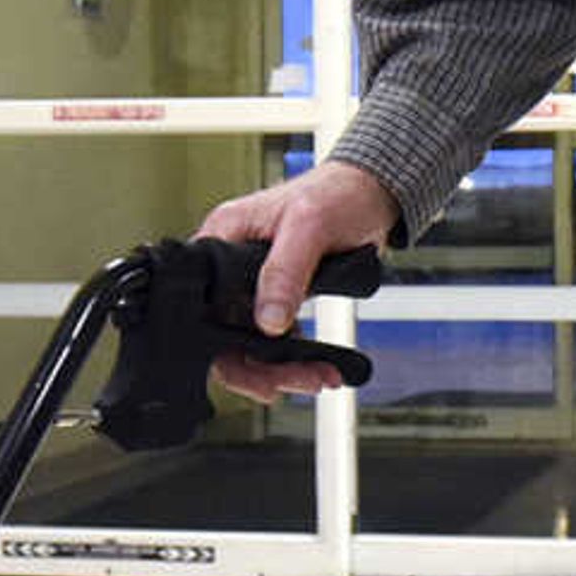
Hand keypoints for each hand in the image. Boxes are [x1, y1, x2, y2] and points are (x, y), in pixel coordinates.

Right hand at [194, 159, 398, 401]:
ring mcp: (252, 282)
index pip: (203, 304)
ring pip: (251, 342)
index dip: (222, 344)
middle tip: (293, 383)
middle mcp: (229, 264)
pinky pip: (275, 337)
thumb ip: (286, 272)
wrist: (372, 192)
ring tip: (317, 377)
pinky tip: (320, 367)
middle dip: (259, 367)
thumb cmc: (336, 193)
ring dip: (283, 368)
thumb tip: (268, 320)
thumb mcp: (309, 228)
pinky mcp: (277, 293)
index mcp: (222, 237)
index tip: (255, 369)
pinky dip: (297, 357)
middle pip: (224, 333)